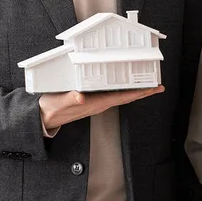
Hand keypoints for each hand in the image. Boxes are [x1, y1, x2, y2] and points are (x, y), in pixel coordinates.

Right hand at [38, 85, 163, 132]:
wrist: (43, 117)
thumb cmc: (51, 109)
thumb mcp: (59, 102)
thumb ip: (70, 98)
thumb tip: (81, 96)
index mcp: (96, 103)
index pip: (123, 97)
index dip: (140, 93)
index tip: (154, 89)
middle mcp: (99, 103)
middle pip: (126, 96)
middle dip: (143, 91)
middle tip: (158, 86)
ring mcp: (96, 102)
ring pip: (120, 95)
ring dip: (134, 89)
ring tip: (146, 83)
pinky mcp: (91, 99)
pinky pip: (111, 93)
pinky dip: (121, 87)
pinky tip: (124, 83)